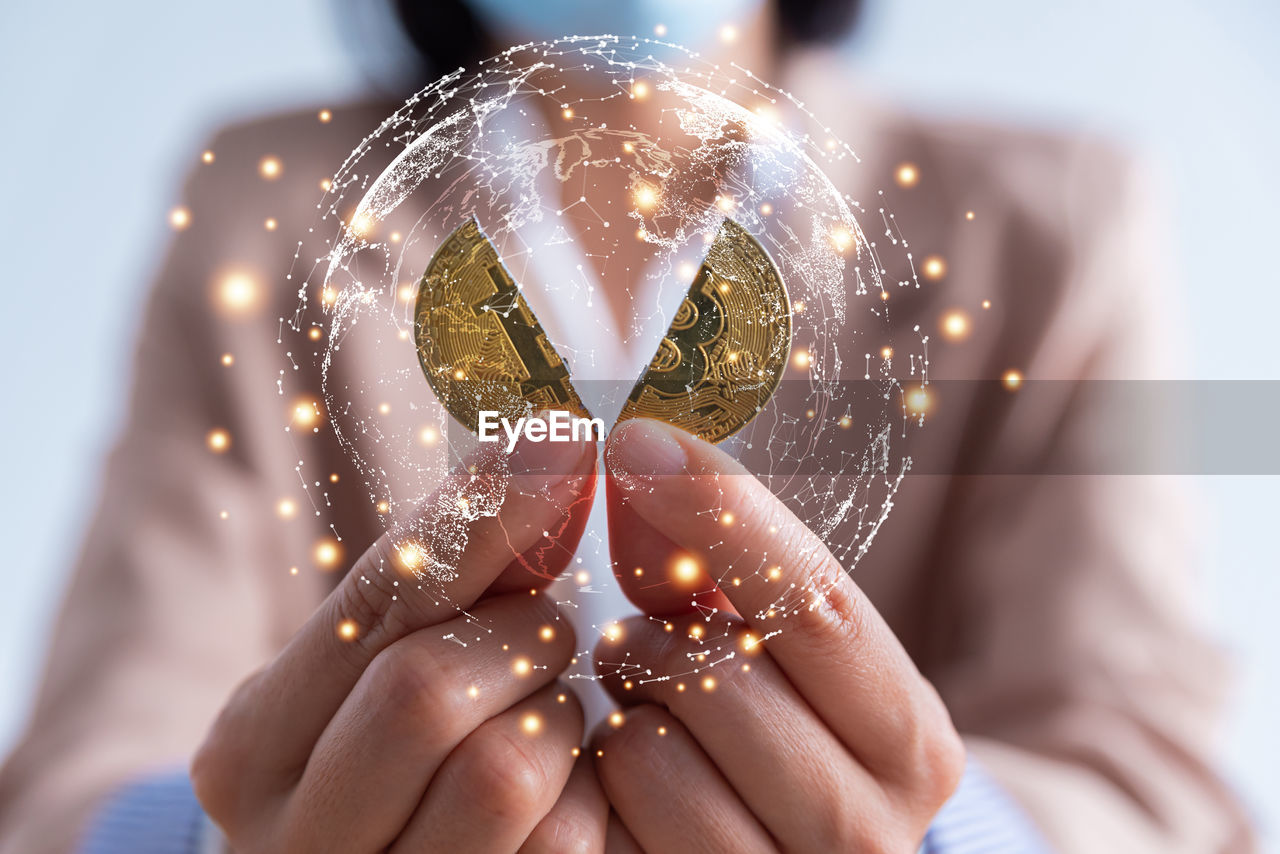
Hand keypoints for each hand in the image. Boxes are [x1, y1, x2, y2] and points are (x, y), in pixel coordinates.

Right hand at [192, 431, 607, 852]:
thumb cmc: (384, 748)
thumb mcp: (378, 660)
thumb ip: (448, 565)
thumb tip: (553, 441)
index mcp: (247, 748)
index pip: (371, 606)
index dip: (482, 520)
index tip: (565, 443)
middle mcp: (288, 842)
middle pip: (421, 692)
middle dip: (515, 640)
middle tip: (541, 635)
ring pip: (501, 774)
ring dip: (554, 719)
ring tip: (544, 716)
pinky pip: (564, 845)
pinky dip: (586, 797)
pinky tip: (566, 787)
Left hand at [592, 419, 964, 852]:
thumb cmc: (775, 736)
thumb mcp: (776, 650)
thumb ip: (715, 558)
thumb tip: (642, 457)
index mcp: (912, 742)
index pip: (814, 603)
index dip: (719, 511)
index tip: (638, 441)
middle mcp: (870, 833)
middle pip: (720, 671)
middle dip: (657, 632)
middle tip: (649, 644)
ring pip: (646, 747)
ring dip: (621, 710)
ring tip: (646, 718)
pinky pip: (601, 816)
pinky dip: (594, 782)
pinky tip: (623, 786)